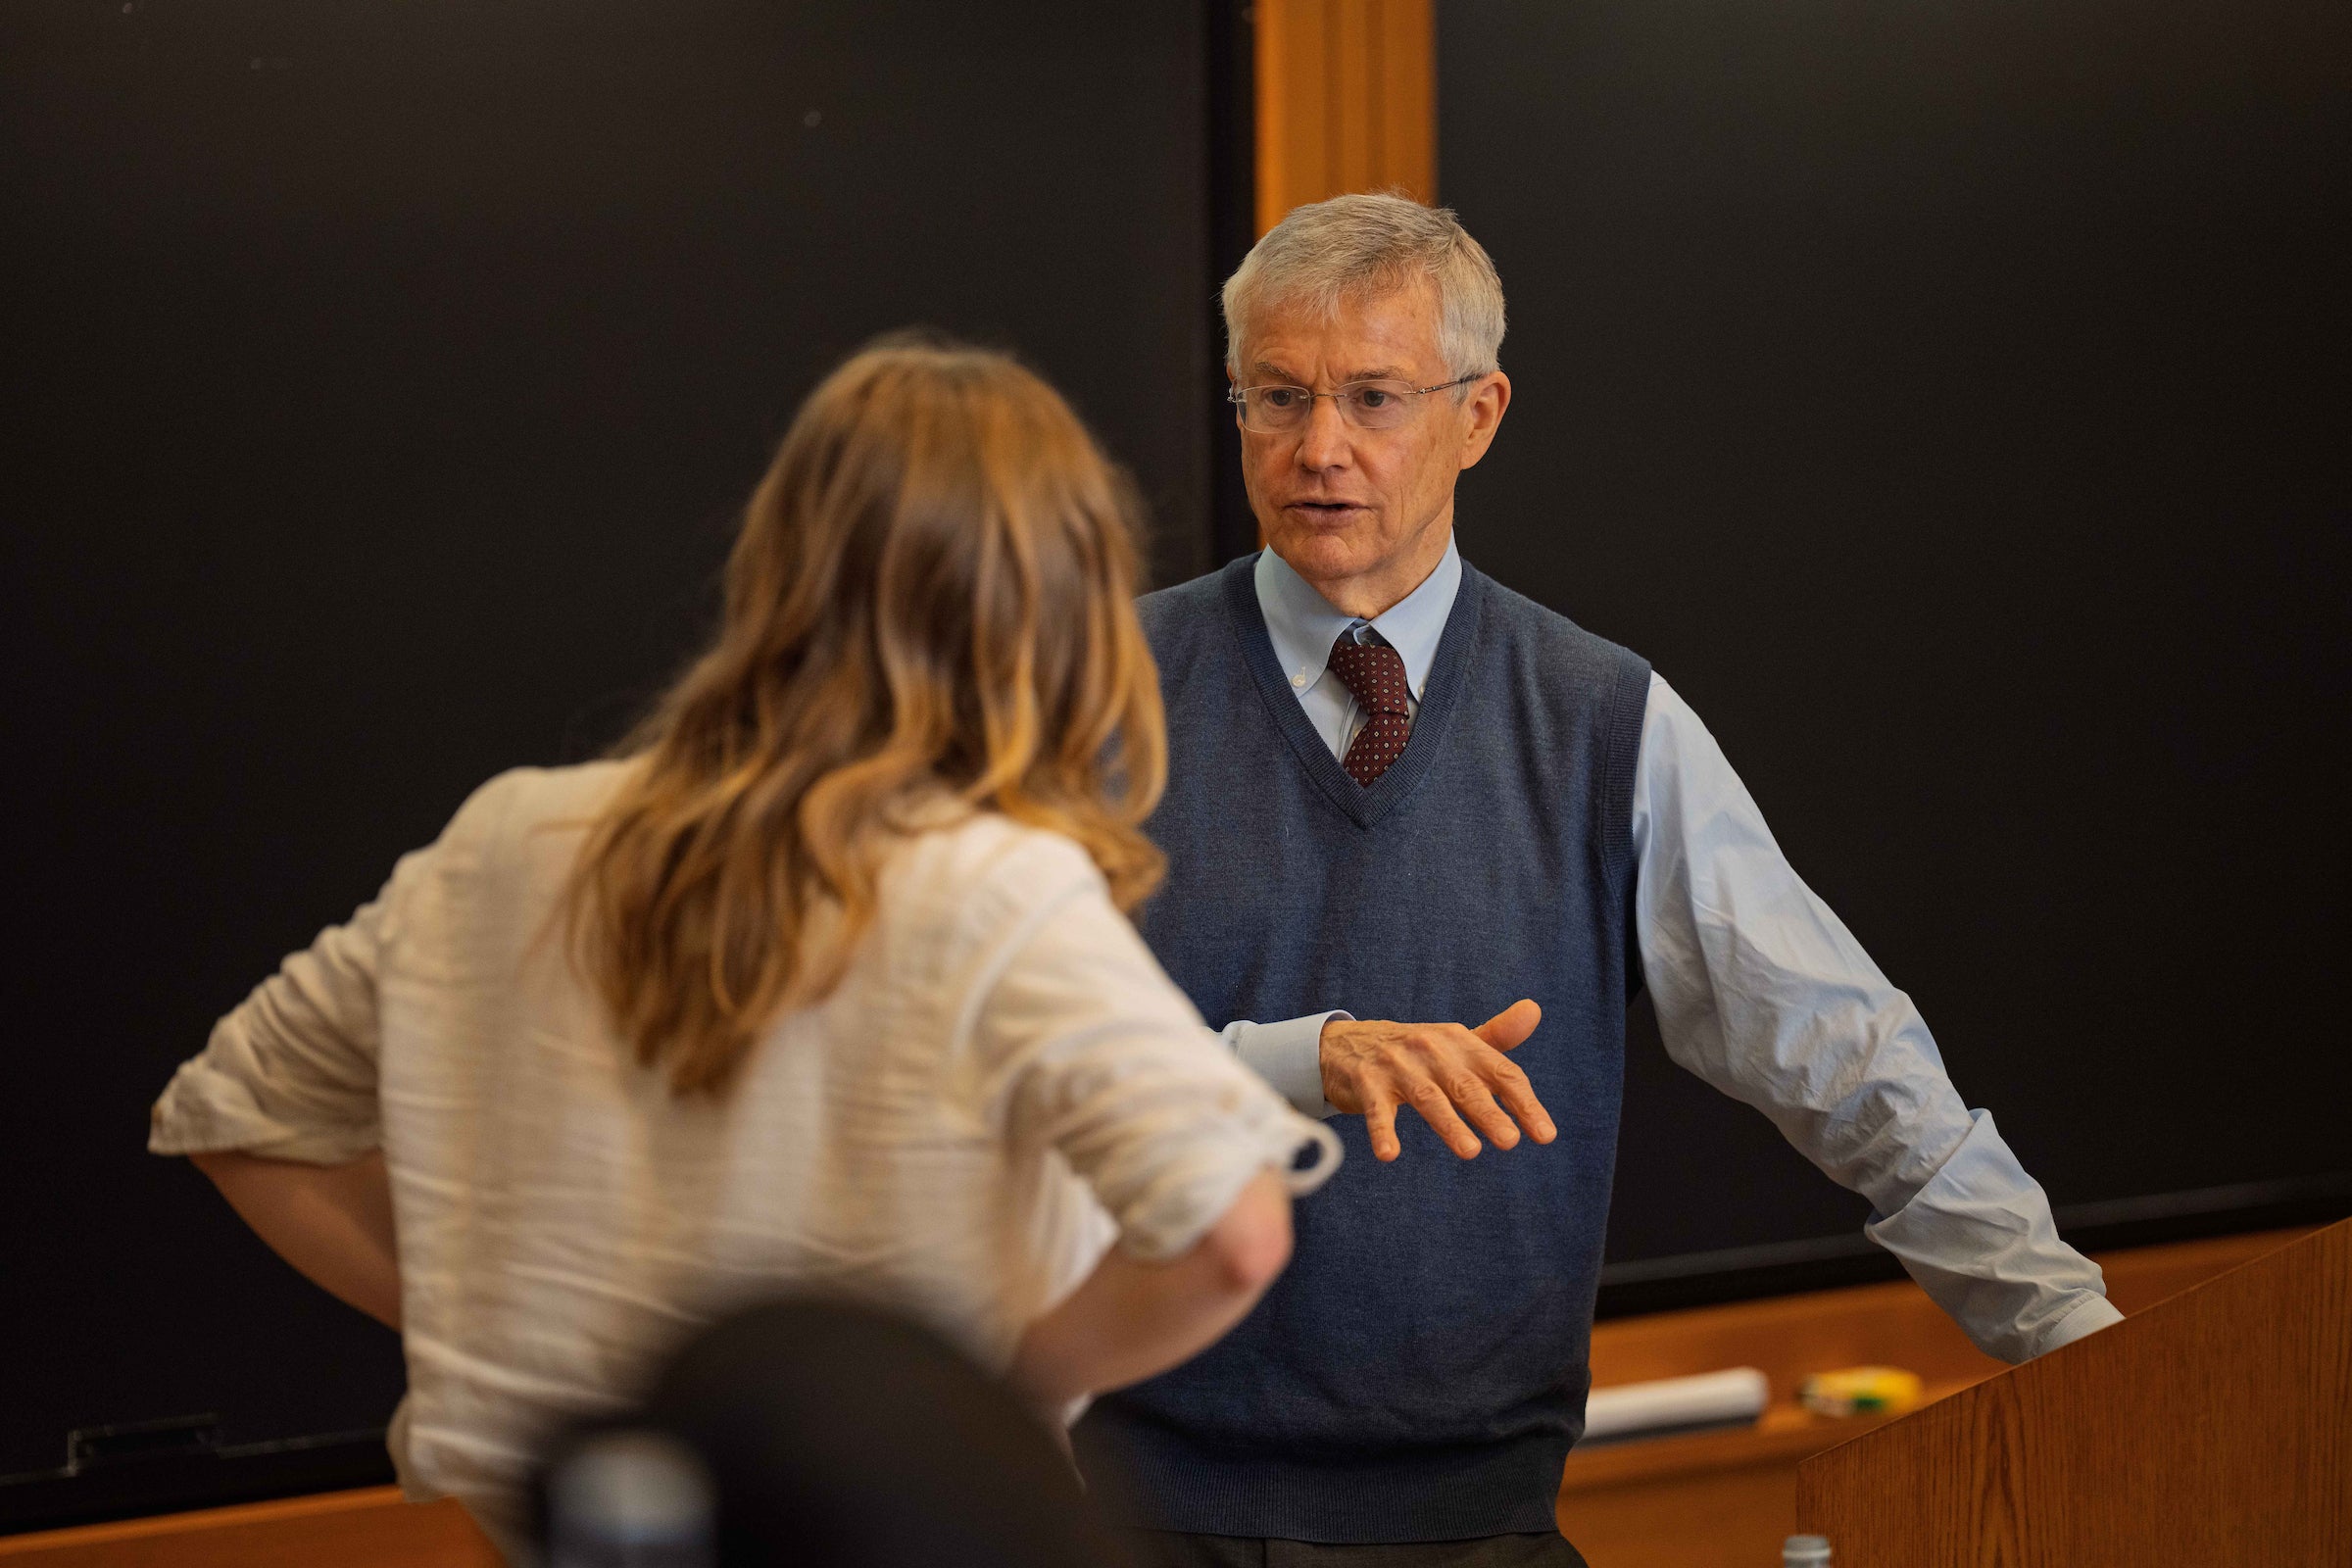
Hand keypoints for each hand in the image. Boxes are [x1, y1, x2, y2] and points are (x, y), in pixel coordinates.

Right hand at [1319, 1000, 1553, 1162]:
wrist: (1347, 1044)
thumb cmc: (1415, 1051)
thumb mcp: (1454, 1042)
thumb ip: (1496, 1035)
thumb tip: (1535, 1009)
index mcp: (1459, 1041)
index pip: (1499, 1071)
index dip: (1524, 1102)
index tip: (1545, 1135)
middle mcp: (1430, 1049)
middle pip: (1465, 1085)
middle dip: (1488, 1113)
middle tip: (1510, 1141)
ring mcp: (1397, 1066)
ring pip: (1427, 1097)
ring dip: (1449, 1123)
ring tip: (1470, 1151)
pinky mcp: (1366, 1083)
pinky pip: (1376, 1109)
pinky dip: (1382, 1131)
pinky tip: (1389, 1155)